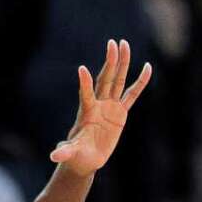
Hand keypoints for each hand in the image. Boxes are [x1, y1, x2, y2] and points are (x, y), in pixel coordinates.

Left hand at [51, 38, 152, 175]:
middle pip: (105, 80)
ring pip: (118, 81)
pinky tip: (147, 67)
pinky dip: (140, 82)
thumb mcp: (71, 153)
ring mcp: (110, 106)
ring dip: (122, 63)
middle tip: (112, 43)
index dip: (84, 84)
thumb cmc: (77, 154)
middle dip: (109, 62)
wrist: (86, 157)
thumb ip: (64, 152)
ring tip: (125, 44)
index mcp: (86, 112)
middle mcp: (98, 104)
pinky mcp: (120, 113)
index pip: (86, 95)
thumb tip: (54, 156)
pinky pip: (132, 95)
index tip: (82, 70)